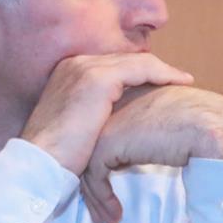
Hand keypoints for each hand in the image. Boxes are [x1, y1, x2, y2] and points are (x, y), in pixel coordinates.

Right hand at [20, 52, 194, 177]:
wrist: (38, 162)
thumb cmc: (55, 153)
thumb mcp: (73, 122)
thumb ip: (90, 109)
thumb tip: (115, 115)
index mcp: (66, 72)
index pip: (110, 65)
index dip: (137, 73)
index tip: (158, 84)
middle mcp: (73, 64)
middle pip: (124, 60)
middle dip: (153, 69)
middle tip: (177, 80)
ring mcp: (84, 69)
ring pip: (136, 61)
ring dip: (163, 70)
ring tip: (183, 81)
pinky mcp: (98, 78)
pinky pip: (141, 68)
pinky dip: (163, 74)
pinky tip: (179, 83)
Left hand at [80, 85, 222, 222]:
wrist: (213, 125)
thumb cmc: (205, 128)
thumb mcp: (170, 129)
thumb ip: (152, 136)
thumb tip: (149, 154)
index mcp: (129, 100)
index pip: (104, 136)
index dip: (104, 165)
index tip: (109, 190)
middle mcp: (112, 109)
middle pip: (90, 151)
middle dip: (92, 185)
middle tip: (98, 211)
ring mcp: (107, 124)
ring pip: (87, 165)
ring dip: (96, 197)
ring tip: (104, 220)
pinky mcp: (108, 141)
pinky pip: (94, 175)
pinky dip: (102, 198)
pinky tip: (115, 216)